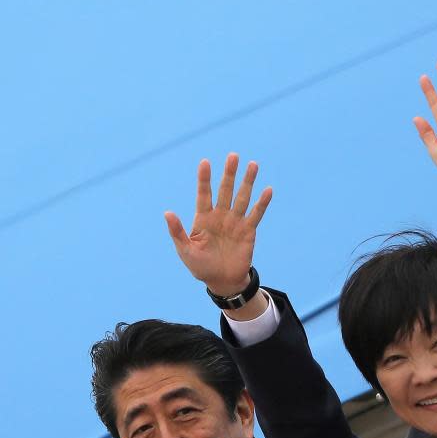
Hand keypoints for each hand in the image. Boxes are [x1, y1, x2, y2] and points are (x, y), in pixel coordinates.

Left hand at [164, 154, 272, 296]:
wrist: (222, 281)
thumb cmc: (200, 266)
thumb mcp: (185, 250)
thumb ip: (177, 231)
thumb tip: (167, 212)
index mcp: (203, 218)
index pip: (204, 194)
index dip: (204, 179)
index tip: (205, 162)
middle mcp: (220, 216)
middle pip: (225, 190)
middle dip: (229, 173)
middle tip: (233, 156)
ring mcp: (235, 222)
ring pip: (242, 197)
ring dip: (248, 182)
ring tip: (253, 165)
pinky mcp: (249, 231)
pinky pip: (256, 214)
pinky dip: (262, 203)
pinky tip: (267, 190)